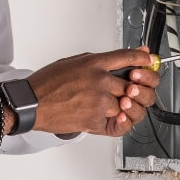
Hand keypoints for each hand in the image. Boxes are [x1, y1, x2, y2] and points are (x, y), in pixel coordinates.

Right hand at [27, 47, 159, 136]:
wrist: (30, 104)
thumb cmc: (47, 84)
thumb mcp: (74, 62)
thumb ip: (101, 60)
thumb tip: (124, 58)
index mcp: (94, 63)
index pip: (128, 57)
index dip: (143, 60)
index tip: (149, 61)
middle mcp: (100, 80)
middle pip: (134, 84)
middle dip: (135, 90)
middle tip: (132, 91)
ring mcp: (99, 101)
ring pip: (126, 104)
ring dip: (122, 107)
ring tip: (113, 105)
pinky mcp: (95, 120)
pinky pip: (115, 121)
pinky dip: (112, 120)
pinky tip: (105, 115)